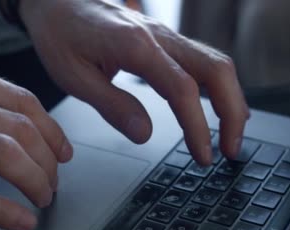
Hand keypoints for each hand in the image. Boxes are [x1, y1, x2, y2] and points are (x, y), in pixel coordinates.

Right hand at [0, 52, 72, 229]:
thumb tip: (16, 118)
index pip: (25, 102)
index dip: (52, 131)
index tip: (62, 151)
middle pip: (23, 131)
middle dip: (49, 162)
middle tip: (53, 181)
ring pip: (7, 157)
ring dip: (35, 182)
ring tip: (42, 198)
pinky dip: (4, 211)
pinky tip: (21, 220)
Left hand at [19, 0, 248, 164]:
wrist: (56, 0)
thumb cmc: (60, 33)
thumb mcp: (73, 76)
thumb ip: (111, 105)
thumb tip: (144, 134)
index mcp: (135, 46)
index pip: (183, 89)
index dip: (198, 126)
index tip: (203, 155)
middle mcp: (159, 36)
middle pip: (217, 69)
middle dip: (232, 113)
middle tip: (231, 150)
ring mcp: (166, 36)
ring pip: (217, 63)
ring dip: (232, 101)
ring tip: (231, 137)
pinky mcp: (166, 41)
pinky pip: (204, 61)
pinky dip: (220, 88)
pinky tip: (221, 108)